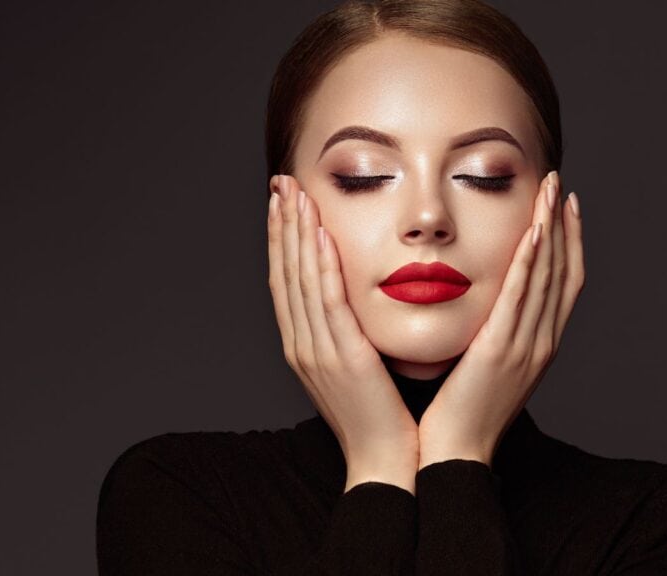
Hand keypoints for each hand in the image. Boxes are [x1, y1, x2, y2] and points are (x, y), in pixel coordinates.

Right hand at [268, 175, 419, 493]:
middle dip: (281, 223)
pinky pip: (327, 304)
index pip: (286, 279)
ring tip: (295, 193)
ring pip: (299, 280)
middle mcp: (301, 343)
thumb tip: (354, 295)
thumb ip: (349, 328)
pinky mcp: (341, 357)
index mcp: (303, 344)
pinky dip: (320, 266)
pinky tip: (320, 235)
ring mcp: (316, 351)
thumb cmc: (379, 413)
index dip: (281, 237)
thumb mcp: (357, 363)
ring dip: (296, 233)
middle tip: (281, 181)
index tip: (283, 201)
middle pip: (284, 271)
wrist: (385, 459)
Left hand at [418, 171, 584, 468]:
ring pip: (547, 277)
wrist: (453, 453)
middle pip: (562, 271)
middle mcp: (542, 342)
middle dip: (563, 224)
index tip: (563, 206)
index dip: (569, 242)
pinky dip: (531, 262)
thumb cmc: (461, 412)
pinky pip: (521, 298)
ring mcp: (526, 347)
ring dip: (551, 230)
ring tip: (549, 190)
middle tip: (557, 183)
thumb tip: (485, 303)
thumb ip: (492, 332)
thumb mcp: (484, 366)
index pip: (564, 283)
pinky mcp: (502, 352)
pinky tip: (533, 231)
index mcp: (539, 345)